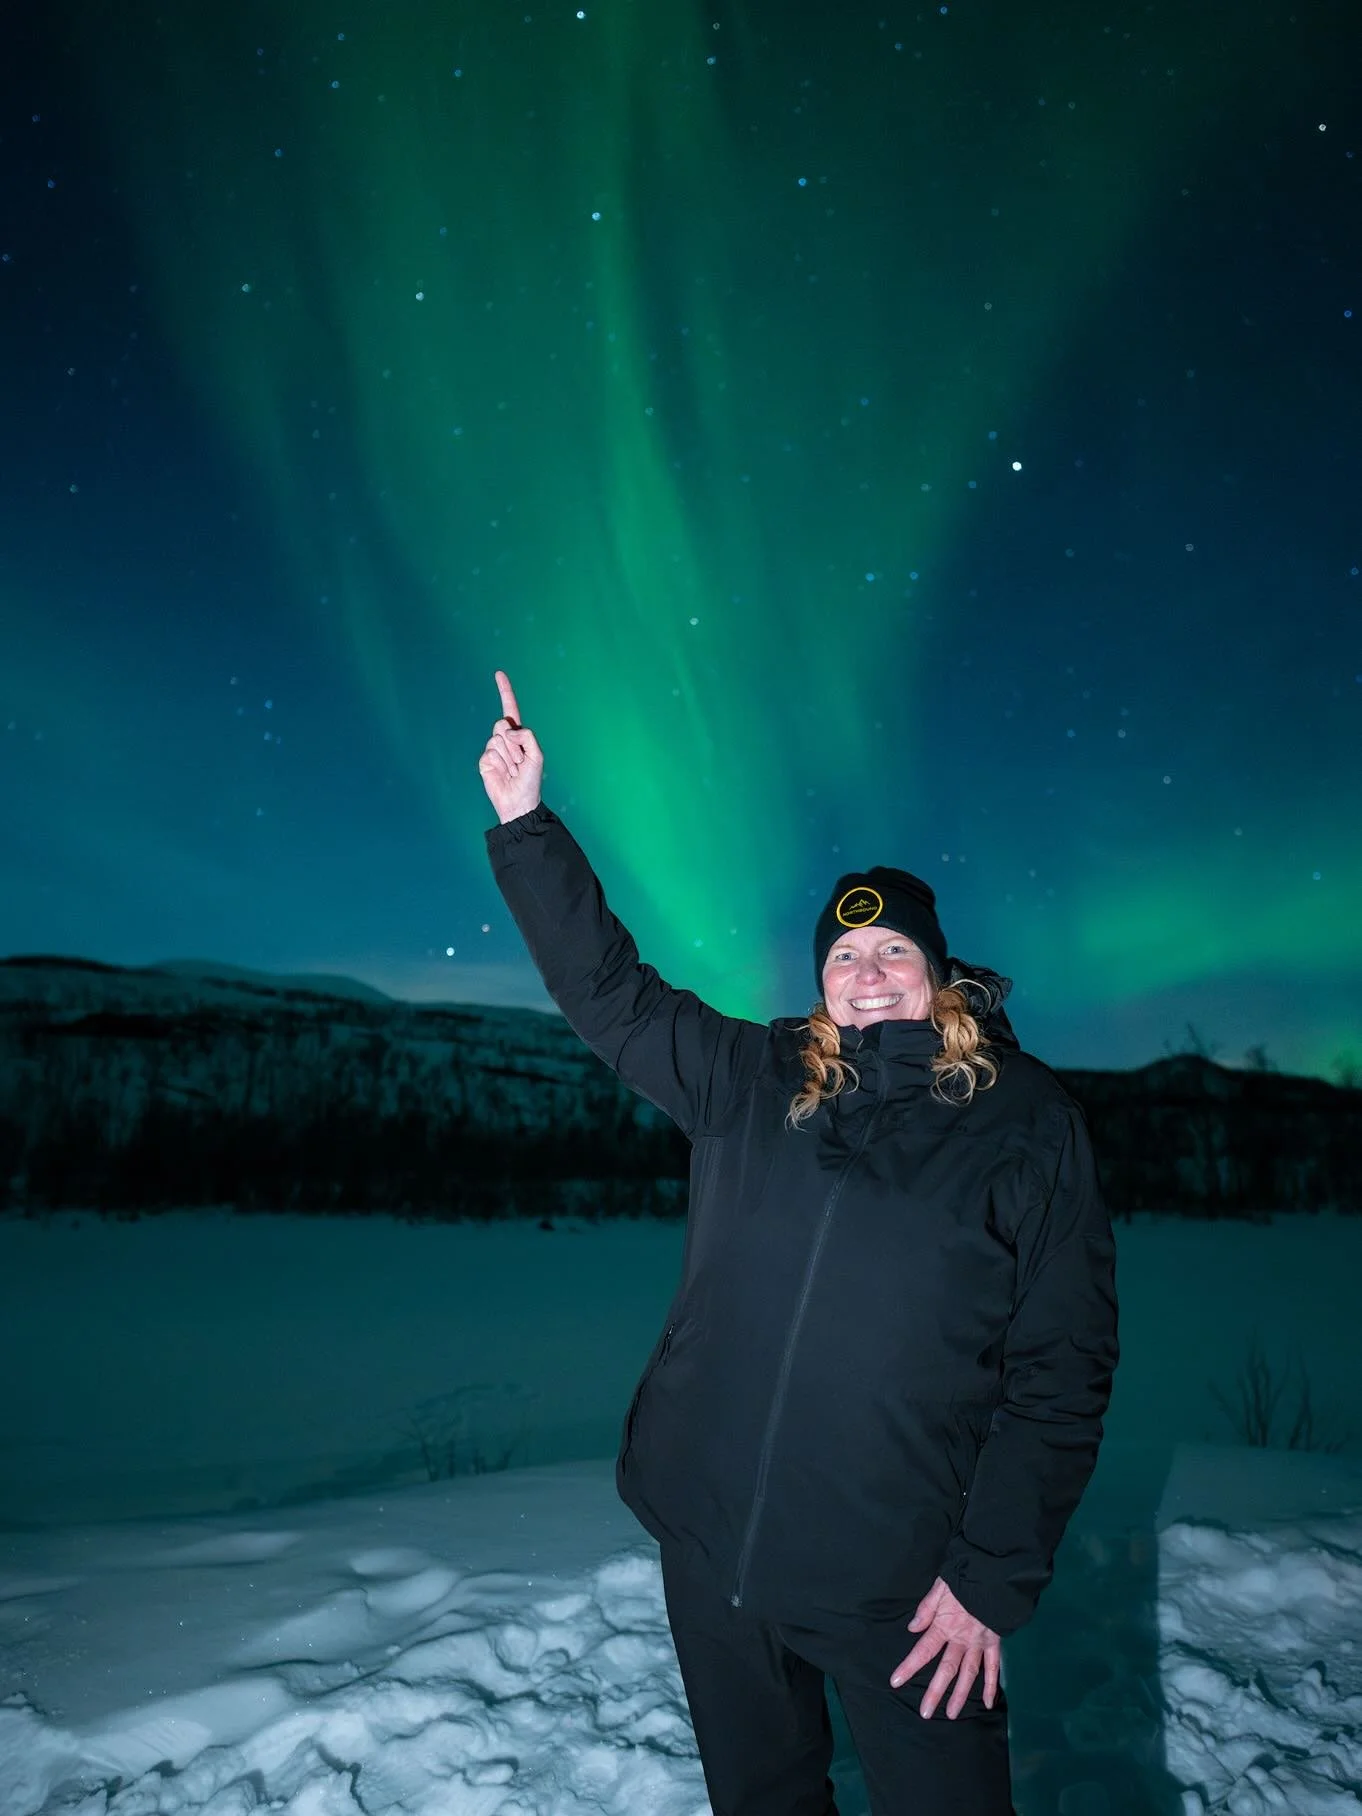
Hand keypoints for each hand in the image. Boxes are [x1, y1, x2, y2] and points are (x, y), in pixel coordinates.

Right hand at [478, 670, 543, 823]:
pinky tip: (502, 774)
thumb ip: (527, 736)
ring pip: (496, 740)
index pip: (510, 709)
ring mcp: (493, 750)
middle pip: (501, 724)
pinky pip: (490, 754)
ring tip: (513, 770)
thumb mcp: (537, 755)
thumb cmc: (530, 780)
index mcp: (518, 735)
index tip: (498, 673)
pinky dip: (499, 764)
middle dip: (514, 743)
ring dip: (509, 757)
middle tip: (519, 762)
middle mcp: (505, 740)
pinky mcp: (484, 762)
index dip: (505, 691)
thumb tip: (507, 731)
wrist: (518, 802)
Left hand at [889, 1577, 1000, 1719]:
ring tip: (951, 1714)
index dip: (909, 1666)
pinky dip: (991, 1685)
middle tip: (925, 1713)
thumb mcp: (940, 1586)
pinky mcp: (994, 1642)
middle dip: (935, 1692)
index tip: (896, 1681)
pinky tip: (989, 1702)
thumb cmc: (964, 1578)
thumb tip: (912, 1628)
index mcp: (944, 1625)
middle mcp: (961, 1639)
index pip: (923, 1650)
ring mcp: (979, 1643)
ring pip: (969, 1673)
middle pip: (946, 1669)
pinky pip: (993, 1667)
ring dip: (961, 1695)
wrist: (993, 1574)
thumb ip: (926, 1608)